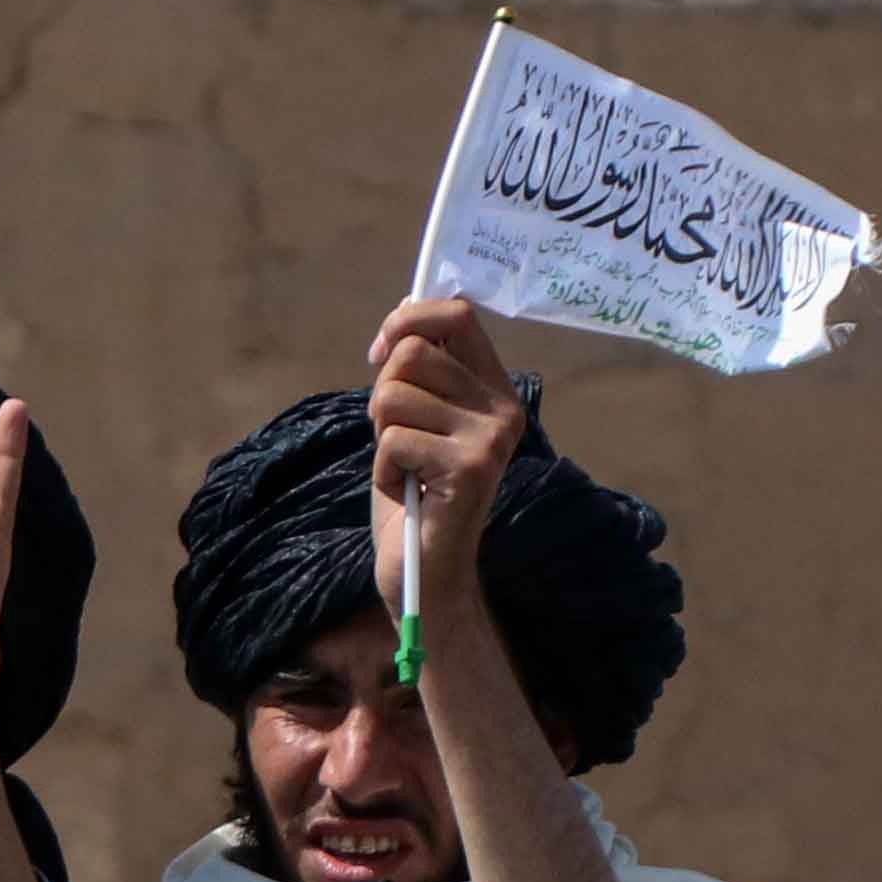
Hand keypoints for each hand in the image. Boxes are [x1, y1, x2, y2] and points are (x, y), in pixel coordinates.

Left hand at [365, 298, 527, 632]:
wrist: (424, 572)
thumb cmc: (413, 495)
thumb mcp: (412, 420)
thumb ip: (413, 372)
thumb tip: (404, 308)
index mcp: (494, 386)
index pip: (457, 314)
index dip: (407, 321)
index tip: (378, 355)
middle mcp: (503, 406)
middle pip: (412, 354)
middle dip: (382, 396)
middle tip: (394, 439)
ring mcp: (492, 436)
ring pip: (396, 397)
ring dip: (381, 439)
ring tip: (404, 470)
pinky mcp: (471, 466)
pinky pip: (394, 441)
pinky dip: (383, 470)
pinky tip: (407, 492)